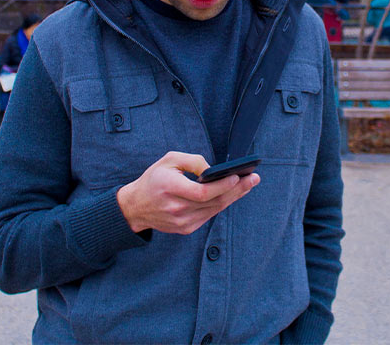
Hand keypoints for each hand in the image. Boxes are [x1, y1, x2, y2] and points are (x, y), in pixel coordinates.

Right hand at [116, 151, 259, 234]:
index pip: (202, 193)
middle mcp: (177, 208)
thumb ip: (193, 161)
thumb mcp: (169, 160)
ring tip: (248, 184)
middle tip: (254, 179)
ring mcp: (182, 222)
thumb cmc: (154, 179)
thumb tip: (214, 170)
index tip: (238, 176)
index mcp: (170, 189)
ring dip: (233, 197)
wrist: (136, 207)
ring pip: (214, 210)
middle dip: (237, 190)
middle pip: (213, 202)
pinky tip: (232, 194)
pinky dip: (221, 204)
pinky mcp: (185, 228)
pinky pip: (209, 215)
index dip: (222, 186)